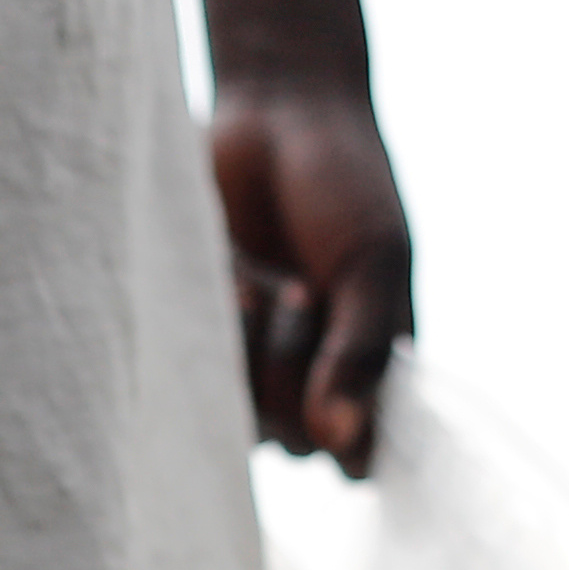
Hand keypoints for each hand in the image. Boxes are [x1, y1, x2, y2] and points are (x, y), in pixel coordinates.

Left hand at [204, 78, 409, 472]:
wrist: (272, 112)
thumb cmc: (342, 183)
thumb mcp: (372, 261)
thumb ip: (363, 350)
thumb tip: (339, 441)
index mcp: (368, 372)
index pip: (355, 457)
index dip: (347, 433)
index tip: (339, 373)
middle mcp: (309, 381)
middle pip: (294, 440)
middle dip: (296, 367)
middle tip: (306, 291)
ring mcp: (251, 364)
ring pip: (243, 418)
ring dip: (253, 352)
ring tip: (266, 284)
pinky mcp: (198, 339)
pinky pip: (196, 378)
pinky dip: (216, 330)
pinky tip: (233, 278)